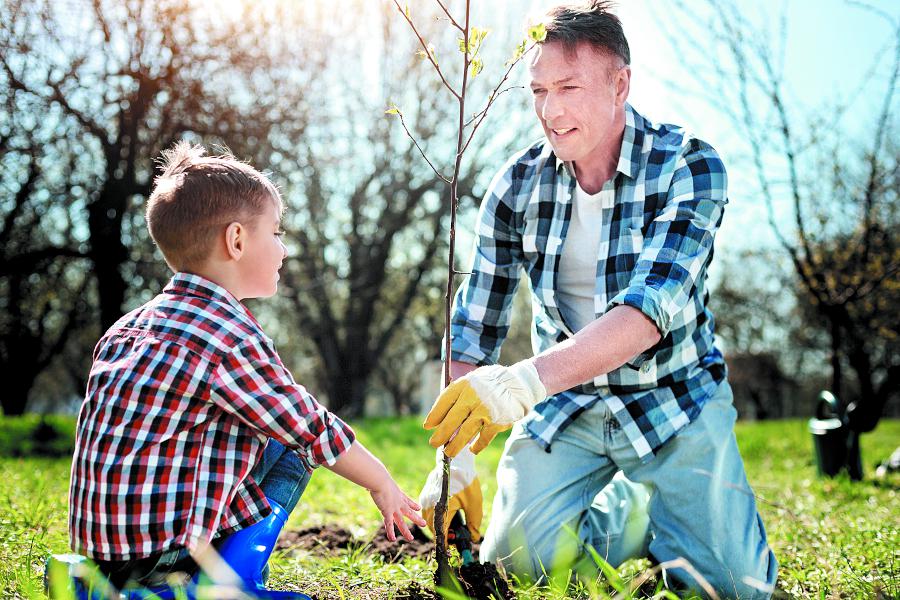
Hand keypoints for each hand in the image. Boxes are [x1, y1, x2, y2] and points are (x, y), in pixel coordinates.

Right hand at [325, 441, 425, 541]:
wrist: (379, 479)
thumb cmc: (377, 475)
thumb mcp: (378, 475)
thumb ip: (374, 474)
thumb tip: (366, 468)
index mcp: (397, 493)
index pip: (407, 500)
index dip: (413, 504)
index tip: (418, 507)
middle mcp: (398, 501)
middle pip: (409, 512)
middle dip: (416, 519)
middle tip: (424, 523)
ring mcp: (394, 508)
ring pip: (402, 522)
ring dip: (406, 531)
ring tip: (411, 539)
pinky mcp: (388, 512)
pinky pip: (389, 524)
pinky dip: (391, 532)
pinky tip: (393, 539)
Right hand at [419, 447, 482, 542]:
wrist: (456, 461)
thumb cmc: (467, 482)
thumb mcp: (474, 504)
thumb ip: (474, 523)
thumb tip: (473, 538)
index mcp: (443, 508)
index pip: (440, 533)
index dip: (446, 543)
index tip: (451, 549)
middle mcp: (431, 505)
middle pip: (432, 529)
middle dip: (442, 535)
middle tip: (455, 536)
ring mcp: (426, 499)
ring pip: (427, 520)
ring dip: (437, 526)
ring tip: (451, 526)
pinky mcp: (425, 494)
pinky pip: (426, 511)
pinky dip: (433, 517)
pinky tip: (445, 515)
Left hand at [424, 361, 545, 456]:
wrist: (519, 384)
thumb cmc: (489, 385)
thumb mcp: (472, 383)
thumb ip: (458, 397)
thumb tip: (440, 421)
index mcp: (465, 384)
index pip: (444, 401)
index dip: (434, 415)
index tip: (428, 426)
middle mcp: (473, 396)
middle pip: (452, 419)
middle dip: (441, 434)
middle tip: (434, 444)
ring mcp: (486, 409)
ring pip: (465, 432)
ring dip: (455, 445)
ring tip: (449, 452)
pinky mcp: (498, 421)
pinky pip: (483, 438)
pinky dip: (477, 446)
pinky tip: (472, 449)